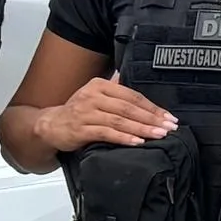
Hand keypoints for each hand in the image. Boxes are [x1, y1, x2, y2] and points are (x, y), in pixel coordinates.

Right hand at [44, 77, 175, 154]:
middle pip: (129, 108)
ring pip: (119, 120)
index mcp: (100, 85)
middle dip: (152, 119)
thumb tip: (133, 78)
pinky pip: (106, 133)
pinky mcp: (80, 129)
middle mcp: (92, 96)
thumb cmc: (78, 111)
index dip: (152, 107)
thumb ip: (116, 88)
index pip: (132, 95)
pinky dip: (123, 138)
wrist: (51, 125)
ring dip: (142, 129)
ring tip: (158, 135)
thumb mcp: (96, 95)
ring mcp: (85, 113)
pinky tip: (137, 142)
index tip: (169, 117)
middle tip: (169, 127)